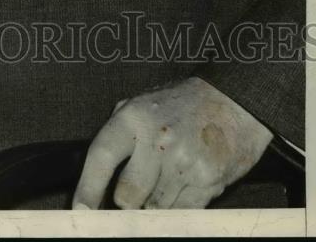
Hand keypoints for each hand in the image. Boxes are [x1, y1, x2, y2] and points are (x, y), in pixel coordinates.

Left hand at [72, 76, 272, 209]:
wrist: (234, 101)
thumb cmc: (183, 104)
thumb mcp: (143, 103)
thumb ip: (119, 131)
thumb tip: (96, 173)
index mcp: (134, 116)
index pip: (102, 156)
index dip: (87, 187)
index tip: (81, 209)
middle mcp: (156, 139)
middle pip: (127, 196)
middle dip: (129, 200)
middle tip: (137, 190)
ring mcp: (183, 162)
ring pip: (155, 209)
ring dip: (156, 203)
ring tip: (169, 177)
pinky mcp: (207, 181)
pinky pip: (182, 213)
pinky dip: (179, 208)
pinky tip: (185, 185)